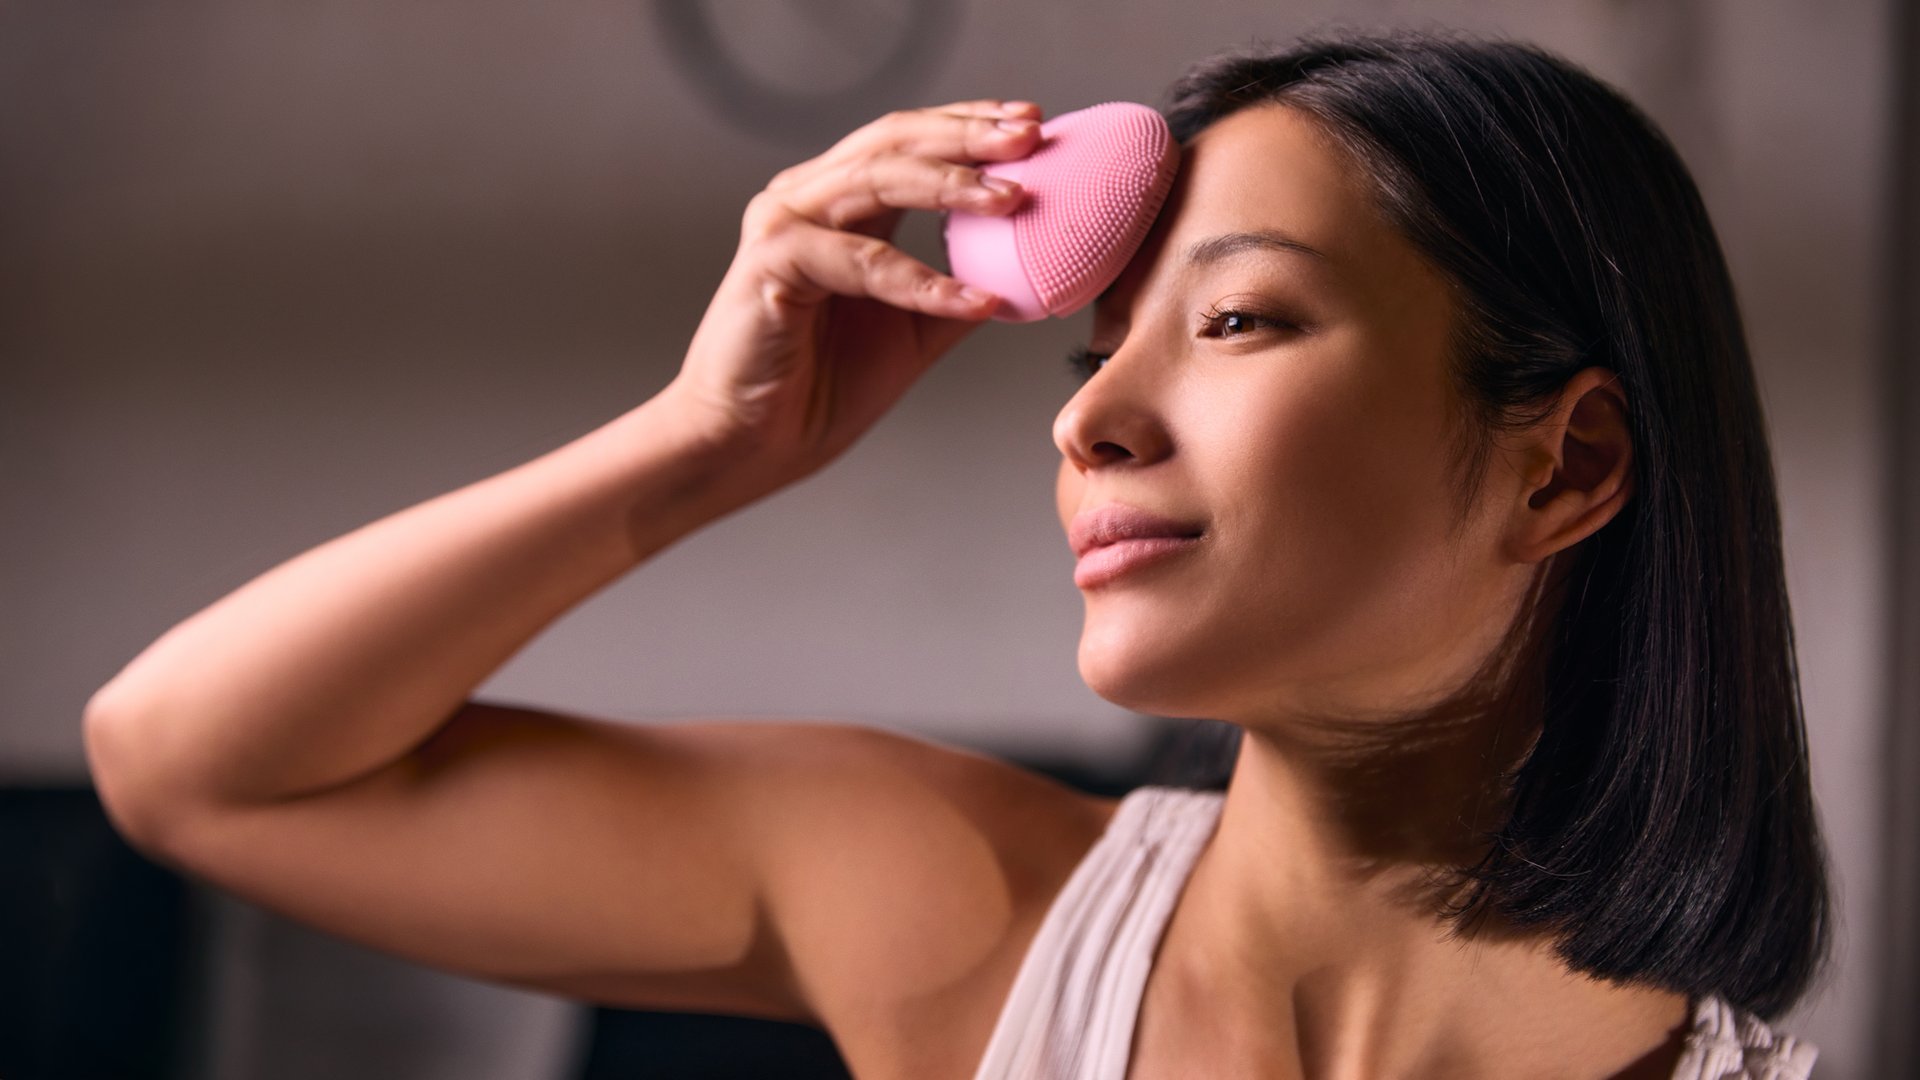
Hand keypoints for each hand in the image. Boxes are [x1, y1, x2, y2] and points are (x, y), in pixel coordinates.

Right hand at [662, 99, 1041, 490]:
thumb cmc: (818, 388)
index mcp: (839, 203)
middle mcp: (807, 198)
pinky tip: (973, 301)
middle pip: (894, 139)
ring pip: (877, 180)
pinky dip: (921, 279)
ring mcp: (785, 224)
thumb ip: (960, 291)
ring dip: (952, 186)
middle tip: (1029, 134)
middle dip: (968, 133)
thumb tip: (1031, 273)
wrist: (753, 444)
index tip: (1034, 125)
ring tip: (1013, 201)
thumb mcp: (914, 330)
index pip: (910, 140)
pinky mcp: (772, 262)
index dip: (971, 125)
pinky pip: (862, 261)